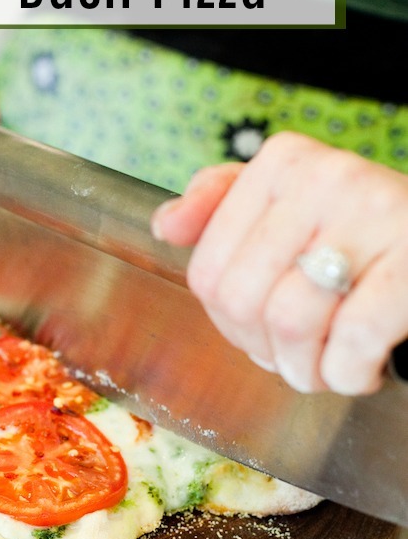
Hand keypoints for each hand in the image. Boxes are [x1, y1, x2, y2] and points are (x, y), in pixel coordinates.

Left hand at [151, 132, 407, 394]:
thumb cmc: (368, 239)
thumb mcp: (293, 209)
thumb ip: (223, 209)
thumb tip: (166, 227)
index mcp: (283, 162)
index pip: (207, 272)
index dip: (230, 323)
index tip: (263, 329)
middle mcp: (324, 176)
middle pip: (240, 300)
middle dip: (265, 351)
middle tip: (300, 357)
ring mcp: (373, 214)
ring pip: (288, 323)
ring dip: (306, 370)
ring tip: (330, 367)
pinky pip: (350, 342)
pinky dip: (349, 375)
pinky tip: (364, 370)